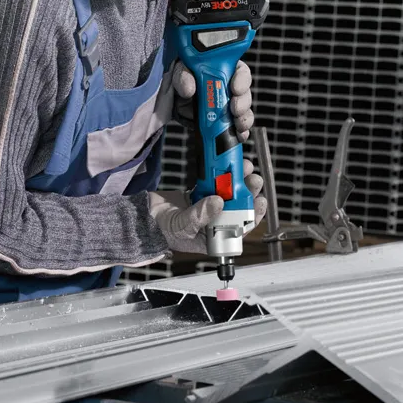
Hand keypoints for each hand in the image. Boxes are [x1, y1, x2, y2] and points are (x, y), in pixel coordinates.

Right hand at [148, 159, 266, 253]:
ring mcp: (209, 207)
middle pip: (239, 207)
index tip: (260, 201)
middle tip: (253, 180)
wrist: (142, 217)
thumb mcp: (182, 227)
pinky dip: (222, 174)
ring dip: (238, 180)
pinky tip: (227, 165)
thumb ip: (200, 216)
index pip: (241, 228)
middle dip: (249, 193)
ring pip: (230, 193)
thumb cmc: (161, 231)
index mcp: (215, 237)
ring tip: (244, 168)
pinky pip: (216, 183)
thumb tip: (219, 202)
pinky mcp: (201, 194)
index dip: (253, 215)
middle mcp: (216, 223)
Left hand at [172, 60, 253, 141]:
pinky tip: (239, 136)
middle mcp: (231, 88)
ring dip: (243, 119)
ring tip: (238, 126)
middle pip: (245, 94)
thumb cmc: (182, 80)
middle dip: (243, 103)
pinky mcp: (226, 122)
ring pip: (244, 112)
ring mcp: (230, 106)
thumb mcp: (180, 73)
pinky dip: (241, 133)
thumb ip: (183, 77)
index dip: (242, 80)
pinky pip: (238, 128)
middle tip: (235, 110)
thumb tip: (189, 89)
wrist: (174, 100)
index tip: (235, 88)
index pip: (240, 72)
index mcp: (224, 70)